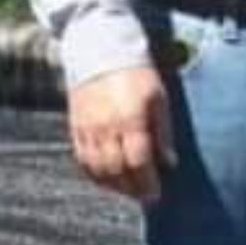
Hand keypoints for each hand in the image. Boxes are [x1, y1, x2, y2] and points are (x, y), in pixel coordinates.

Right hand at [67, 64, 177, 204]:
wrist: (100, 49)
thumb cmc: (136, 74)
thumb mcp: (159, 98)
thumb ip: (163, 131)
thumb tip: (169, 162)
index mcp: (130, 119)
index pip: (138, 162)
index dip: (147, 183)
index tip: (156, 193)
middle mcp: (106, 127)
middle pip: (117, 170)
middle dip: (132, 189)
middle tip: (144, 195)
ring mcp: (88, 128)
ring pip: (98, 169)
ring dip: (114, 185)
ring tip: (127, 189)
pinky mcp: (76, 126)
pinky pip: (82, 159)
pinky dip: (95, 174)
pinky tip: (107, 178)